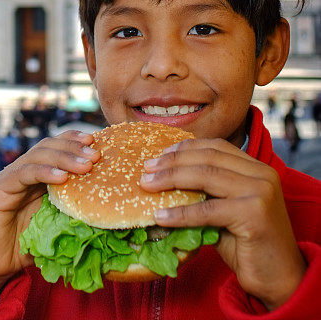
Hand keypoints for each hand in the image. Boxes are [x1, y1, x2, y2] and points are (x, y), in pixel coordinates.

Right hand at [0, 129, 99, 311]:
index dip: (75, 141)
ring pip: (38, 155)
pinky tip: (61, 177)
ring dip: (64, 157)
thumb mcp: (54, 226)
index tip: (97, 142)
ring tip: (85, 165)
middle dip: (74, 148)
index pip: (56, 148)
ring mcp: (10, 177)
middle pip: (49, 146)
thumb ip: (70, 213)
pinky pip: (23, 173)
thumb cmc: (23, 248)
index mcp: (37, 177)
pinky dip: (44, 172)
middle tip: (95, 155)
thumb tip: (103, 210)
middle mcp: (23, 171)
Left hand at [140, 138, 305, 310]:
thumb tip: (164, 179)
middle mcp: (261, 174)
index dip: (184, 148)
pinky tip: (161, 216)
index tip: (159, 155)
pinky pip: (207, 210)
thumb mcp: (226, 209)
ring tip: (147, 186)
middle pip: (207, 158)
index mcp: (256, 167)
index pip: (215, 146)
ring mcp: (260, 192)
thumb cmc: (249, 244)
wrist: (280, 279)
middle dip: (172, 162)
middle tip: (146, 169)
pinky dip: (180, 213)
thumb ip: (206, 192)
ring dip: (170, 180)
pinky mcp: (254, 214)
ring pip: (205, 177)